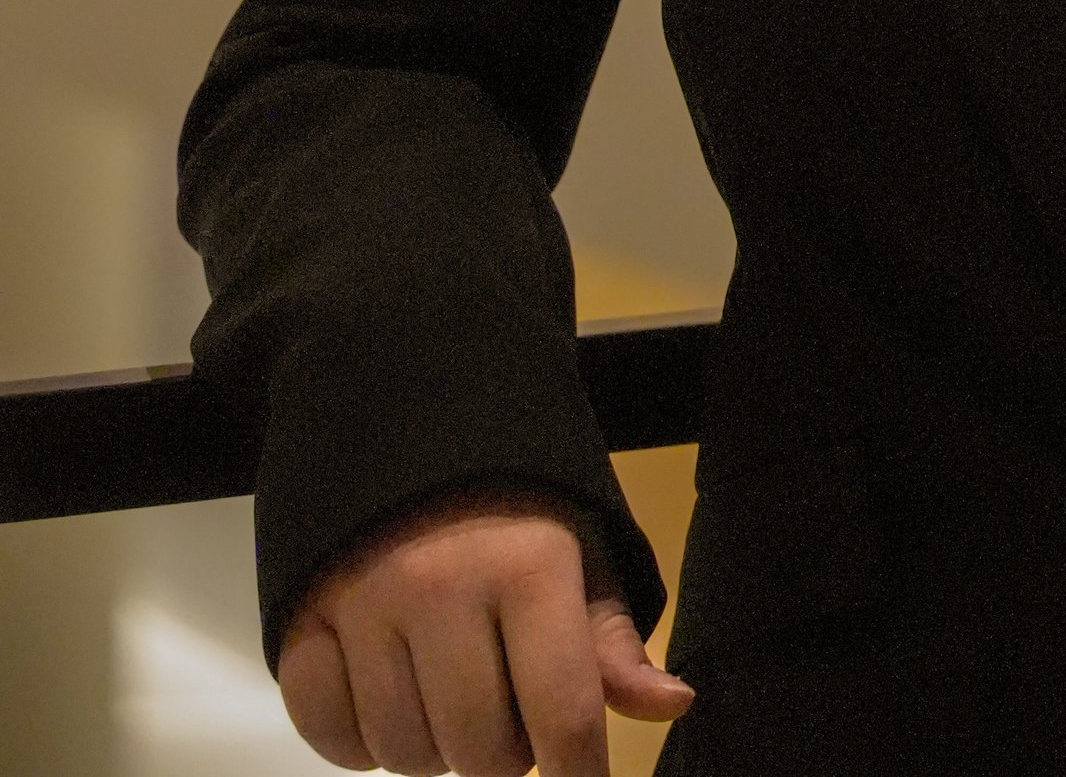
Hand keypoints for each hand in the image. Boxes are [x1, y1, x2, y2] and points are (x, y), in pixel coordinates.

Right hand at [277, 490, 693, 775]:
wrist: (406, 415)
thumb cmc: (512, 495)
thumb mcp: (578, 549)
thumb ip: (612, 640)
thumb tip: (672, 703)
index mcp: (528, 567)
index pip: (564, 716)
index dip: (580, 775)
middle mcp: (443, 588)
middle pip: (482, 753)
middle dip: (507, 753)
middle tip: (509, 707)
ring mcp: (365, 605)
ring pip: (406, 755)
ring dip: (436, 749)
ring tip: (452, 691)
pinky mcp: (302, 618)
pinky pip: (329, 737)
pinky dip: (359, 744)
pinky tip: (390, 698)